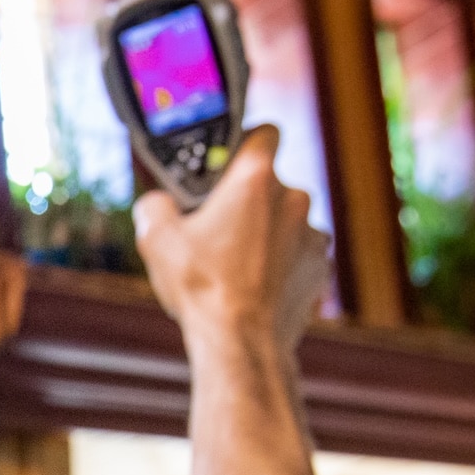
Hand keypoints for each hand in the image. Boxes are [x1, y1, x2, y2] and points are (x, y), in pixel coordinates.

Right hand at [132, 125, 328, 356]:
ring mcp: (313, 235)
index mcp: (255, 179)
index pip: (265, 131)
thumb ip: (154, 206)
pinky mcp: (320, 269)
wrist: (241, 343)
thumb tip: (156, 204)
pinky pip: (299, 255)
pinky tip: (255, 286)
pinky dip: (282, 264)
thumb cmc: (202, 288)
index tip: (230, 159)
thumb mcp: (156, 240)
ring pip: (287, 222)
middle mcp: (293, 199)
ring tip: (236, 265)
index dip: (247, 140)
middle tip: (218, 227)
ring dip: (267, 234)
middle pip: (271, 184)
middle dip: (248, 201)